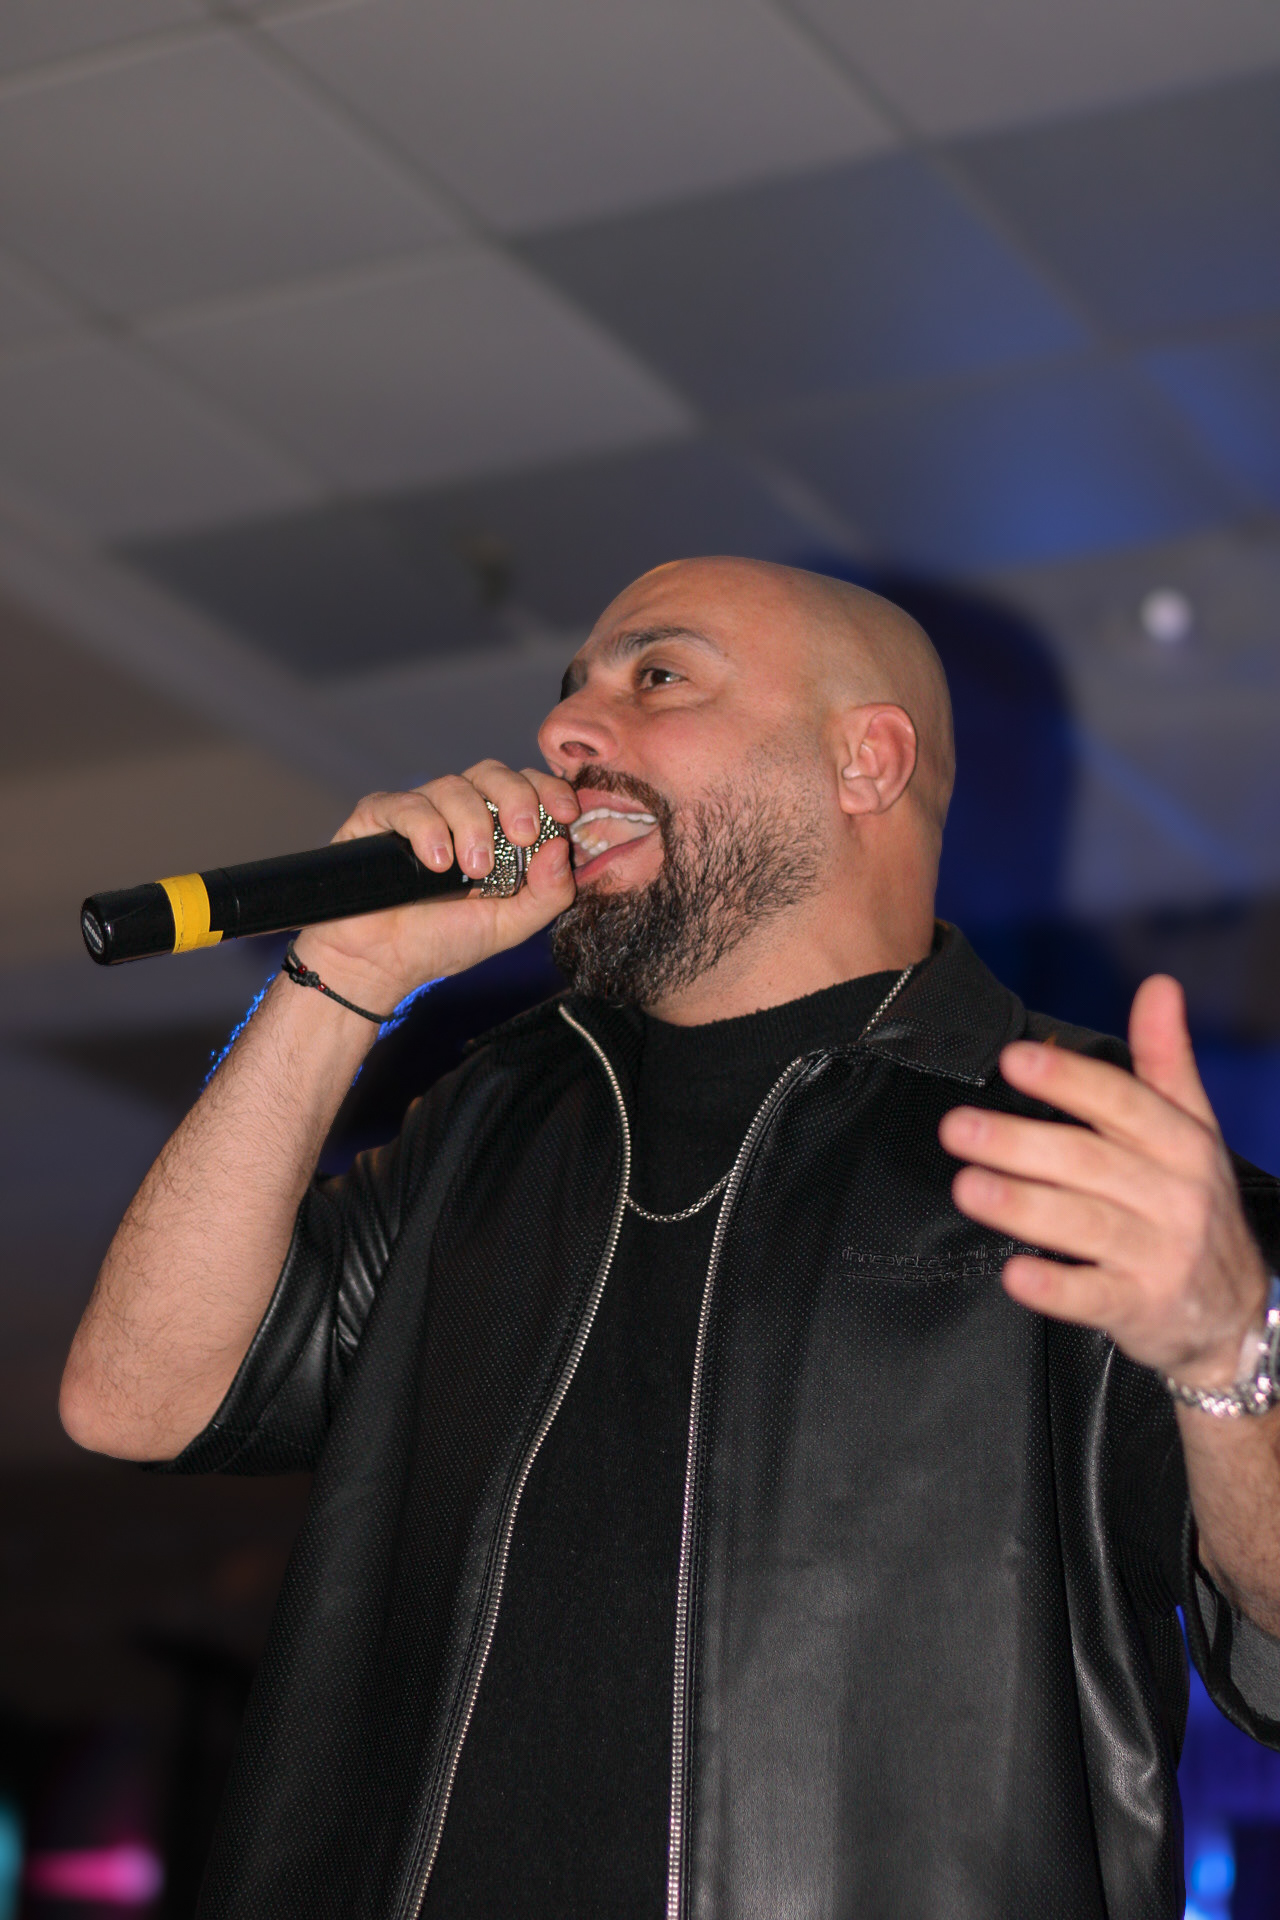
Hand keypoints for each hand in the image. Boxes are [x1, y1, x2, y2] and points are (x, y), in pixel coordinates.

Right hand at [292, 760, 578, 1012]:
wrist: (380, 964)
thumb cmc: (442, 940)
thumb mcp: (509, 925)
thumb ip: (547, 894)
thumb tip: (562, 848)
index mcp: (495, 829)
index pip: (528, 787)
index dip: (549, 789)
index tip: (566, 813)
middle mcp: (459, 812)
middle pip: (492, 773)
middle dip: (515, 797)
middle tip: (521, 835)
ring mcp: (418, 810)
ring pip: (452, 786)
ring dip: (471, 825)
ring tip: (472, 870)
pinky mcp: (377, 817)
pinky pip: (405, 804)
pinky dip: (427, 829)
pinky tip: (436, 864)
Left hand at [938, 975, 1267, 1390]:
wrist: (1233, 1313)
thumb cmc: (1195, 1207)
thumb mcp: (1193, 1131)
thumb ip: (1167, 1060)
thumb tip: (1159, 985)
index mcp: (1183, 1144)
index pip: (1123, 1102)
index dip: (1068, 1080)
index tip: (1013, 1060)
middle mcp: (1175, 1195)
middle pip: (1090, 1160)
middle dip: (1020, 1141)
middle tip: (958, 1127)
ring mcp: (1160, 1255)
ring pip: (1086, 1223)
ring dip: (1023, 1204)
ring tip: (967, 1186)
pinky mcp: (1141, 1307)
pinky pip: (1093, 1296)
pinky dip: (1055, 1285)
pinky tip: (1015, 1272)